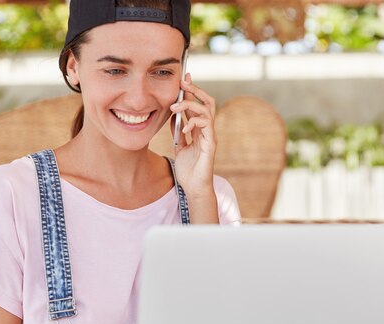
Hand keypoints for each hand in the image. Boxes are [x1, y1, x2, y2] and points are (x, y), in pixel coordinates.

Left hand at [169, 73, 216, 198]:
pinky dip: (193, 122)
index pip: (197, 104)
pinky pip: (206, 125)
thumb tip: (173, 116)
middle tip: (183, 83)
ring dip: (190, 105)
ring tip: (175, 108)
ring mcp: (210, 136)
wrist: (195, 187)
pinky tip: (183, 128)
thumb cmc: (189, 169)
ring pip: (207, 110)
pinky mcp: (211, 144)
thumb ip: (178, 131)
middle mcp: (207, 129)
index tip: (183, 78)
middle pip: (207, 102)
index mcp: (199, 128)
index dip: (191, 90)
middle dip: (195, 90)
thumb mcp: (179, 146)